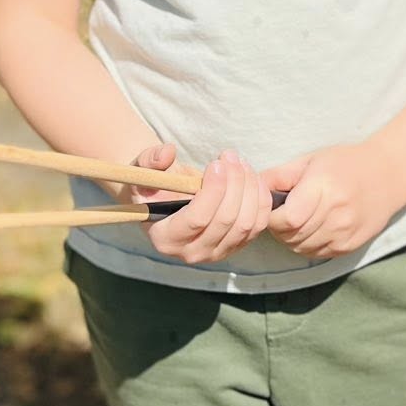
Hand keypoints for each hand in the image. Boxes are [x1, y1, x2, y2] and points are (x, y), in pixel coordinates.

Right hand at [134, 145, 271, 265]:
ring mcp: (217, 252)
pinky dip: (260, 197)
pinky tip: (251, 176)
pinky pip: (259, 224)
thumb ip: (150, 160)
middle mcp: (193, 253)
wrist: (169, 200)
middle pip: (226, 220)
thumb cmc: (155, 186)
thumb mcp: (144, 171)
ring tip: (239, 162)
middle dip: (234, 182)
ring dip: (249, 187)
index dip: (213, 190)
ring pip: (246, 223)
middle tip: (229, 156)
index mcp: (166, 239)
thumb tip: (167, 153)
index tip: (216, 163)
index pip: (197, 219)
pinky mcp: (237, 245)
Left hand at [262, 143, 401, 258]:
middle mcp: (336, 213)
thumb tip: (250, 186)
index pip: (287, 219)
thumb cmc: (345, 163)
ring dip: (292, 238)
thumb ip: (280, 175)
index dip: (273, 217)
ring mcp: (345, 232)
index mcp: (324, 187)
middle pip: (292, 236)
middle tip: (283, 214)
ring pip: (301, 248)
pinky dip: (308, 245)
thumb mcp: (311, 160)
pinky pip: (316, 254)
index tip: (273, 208)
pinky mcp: (349, 246)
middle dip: (279, 228)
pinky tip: (313, 228)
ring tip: (298, 220)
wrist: (388, 175)